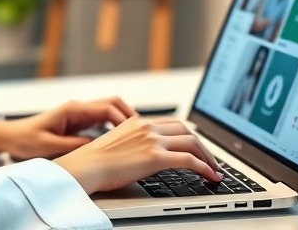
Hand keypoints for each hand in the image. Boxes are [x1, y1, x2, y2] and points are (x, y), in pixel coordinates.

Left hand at [0, 97, 134, 159]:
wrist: (10, 137)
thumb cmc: (26, 141)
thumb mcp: (50, 147)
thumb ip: (74, 146)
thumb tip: (99, 147)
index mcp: (73, 110)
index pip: (107, 108)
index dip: (124, 120)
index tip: (135, 133)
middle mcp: (78, 108)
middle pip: (113, 104)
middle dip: (129, 116)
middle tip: (143, 132)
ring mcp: (78, 114)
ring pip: (109, 111)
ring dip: (123, 121)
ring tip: (137, 137)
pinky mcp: (77, 123)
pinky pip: (102, 120)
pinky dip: (114, 127)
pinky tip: (121, 141)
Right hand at [52, 116, 221, 194]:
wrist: (84, 167)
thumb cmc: (94, 161)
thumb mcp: (117, 144)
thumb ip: (134, 143)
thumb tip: (144, 154)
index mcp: (138, 122)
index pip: (173, 124)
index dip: (189, 136)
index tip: (196, 148)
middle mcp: (147, 127)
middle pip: (186, 131)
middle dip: (202, 146)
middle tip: (210, 160)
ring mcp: (152, 140)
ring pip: (192, 143)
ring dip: (207, 157)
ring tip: (213, 170)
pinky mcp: (154, 156)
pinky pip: (189, 160)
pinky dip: (204, 167)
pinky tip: (209, 176)